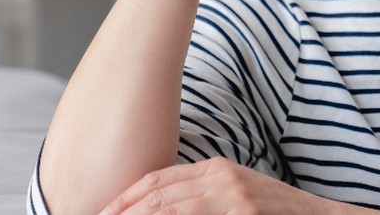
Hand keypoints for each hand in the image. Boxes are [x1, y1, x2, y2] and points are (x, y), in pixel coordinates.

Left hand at [101, 157, 351, 214]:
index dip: (125, 198)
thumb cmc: (278, 213)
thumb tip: (158, 207)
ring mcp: (234, 201)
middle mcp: (223, 179)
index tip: (102, 213)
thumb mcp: (238, 193)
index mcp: (217, 168)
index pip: (158, 179)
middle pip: (158, 197)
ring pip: (171, 212)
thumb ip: (203, 195)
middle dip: (124, 214)